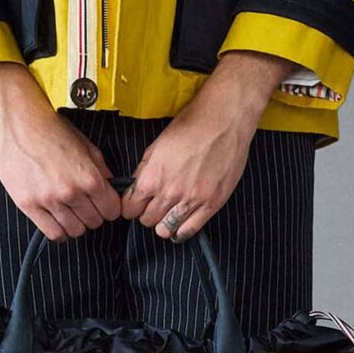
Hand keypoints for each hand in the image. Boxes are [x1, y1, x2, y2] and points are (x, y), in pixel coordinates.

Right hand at [0, 63, 122, 239]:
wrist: (19, 123)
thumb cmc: (52, 131)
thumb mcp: (86, 146)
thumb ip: (102, 171)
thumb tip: (111, 189)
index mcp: (89, 177)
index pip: (111, 211)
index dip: (109, 207)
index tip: (102, 204)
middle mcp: (70, 192)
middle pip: (94, 222)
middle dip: (92, 214)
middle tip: (84, 204)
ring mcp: (48, 200)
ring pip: (74, 231)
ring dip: (75, 223)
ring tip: (69, 211)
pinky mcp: (28, 205)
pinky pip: (52, 233)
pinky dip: (59, 230)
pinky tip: (57, 218)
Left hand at [117, 52, 293, 240]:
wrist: (224, 120)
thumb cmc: (191, 126)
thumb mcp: (157, 145)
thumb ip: (145, 170)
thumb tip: (136, 187)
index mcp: (152, 177)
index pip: (129, 208)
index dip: (130, 206)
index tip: (135, 202)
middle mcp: (170, 193)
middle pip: (146, 220)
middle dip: (146, 213)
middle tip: (153, 204)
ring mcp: (192, 200)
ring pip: (165, 230)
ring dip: (162, 224)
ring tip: (167, 213)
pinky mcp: (212, 203)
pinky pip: (190, 230)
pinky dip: (181, 232)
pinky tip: (179, 225)